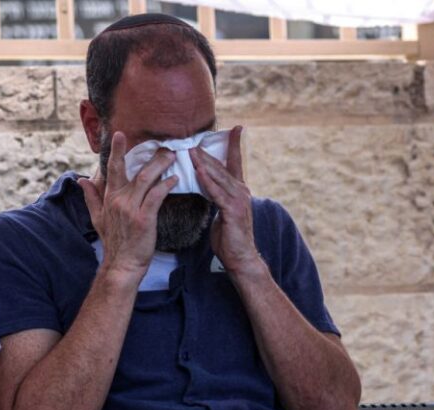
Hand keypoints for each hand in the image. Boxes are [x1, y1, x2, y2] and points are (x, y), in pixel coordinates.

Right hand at [78, 132, 176, 281]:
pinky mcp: (144, 218)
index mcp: (109, 197)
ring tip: (172, 157)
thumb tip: (81, 180)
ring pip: (147, 180)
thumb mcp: (97, 218)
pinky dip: (166, 185)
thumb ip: (91, 197)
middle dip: (150, 155)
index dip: (116, 151)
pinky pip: (157, 196)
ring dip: (161, 166)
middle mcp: (119, 200)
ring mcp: (131, 209)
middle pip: (134, 171)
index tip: (120, 134)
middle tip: (165, 145)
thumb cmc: (114, 242)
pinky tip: (175, 179)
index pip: (112, 169)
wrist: (122, 264)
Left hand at [191, 126, 262, 275]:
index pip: (235, 163)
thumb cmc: (229, 237)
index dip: (235, 145)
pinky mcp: (233, 211)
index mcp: (239, 190)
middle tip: (194, 140)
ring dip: (205, 163)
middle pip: (222, 167)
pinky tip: (199, 172)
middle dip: (208, 153)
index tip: (236, 128)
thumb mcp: (221, 211)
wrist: (240, 257)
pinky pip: (217, 193)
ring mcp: (239, 200)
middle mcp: (241, 191)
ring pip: (219, 177)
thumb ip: (216, 196)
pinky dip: (208, 182)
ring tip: (192, 151)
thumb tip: (206, 185)